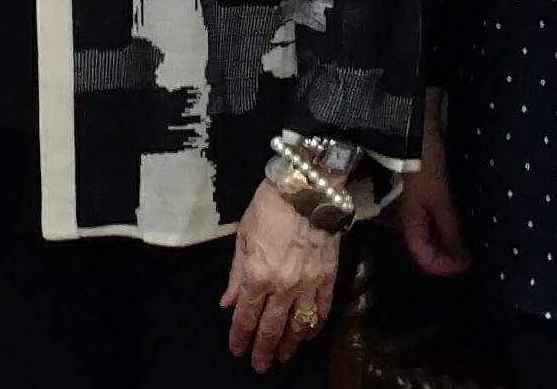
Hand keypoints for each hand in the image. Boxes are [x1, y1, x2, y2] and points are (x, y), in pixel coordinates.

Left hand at [223, 183, 342, 371]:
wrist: (307, 190)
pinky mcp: (328, 279)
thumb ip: (236, 275)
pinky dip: (314, 327)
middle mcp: (283, 287)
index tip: (237, 350)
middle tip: (260, 366)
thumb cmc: (269, 208)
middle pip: (272, 327)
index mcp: (257, 275)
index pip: (246, 315)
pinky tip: (308, 336)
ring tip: (283, 357)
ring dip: (290, 345)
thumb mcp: (243, 238)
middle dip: (264, 349)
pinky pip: (322, 311)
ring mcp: (309, 285)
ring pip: (299, 326)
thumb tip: (228, 304)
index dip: (240, 336)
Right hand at [398, 106, 472, 276]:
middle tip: (481, 250)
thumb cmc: (427, 164)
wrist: (414, 125)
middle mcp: (413, 218)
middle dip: (456, 255)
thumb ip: (451, 232)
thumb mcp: (441, 199)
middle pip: (433, 249)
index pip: (427, 260)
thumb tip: (464, 264)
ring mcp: (421, 204)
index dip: (450, 267)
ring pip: (439, 234)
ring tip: (480, 235)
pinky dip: (458, 223)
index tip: (474, 262)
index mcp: (410, 223)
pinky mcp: (430, 191)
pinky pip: (444, 218)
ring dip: (458, 239)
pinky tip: (472, 216)